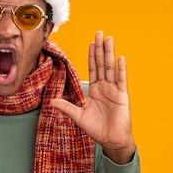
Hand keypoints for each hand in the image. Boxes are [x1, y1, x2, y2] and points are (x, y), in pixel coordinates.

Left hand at [50, 31, 135, 164]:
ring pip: (111, 68)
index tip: (91, 42)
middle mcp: (106, 87)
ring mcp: (115, 90)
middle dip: (100, 48)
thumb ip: (66, 107)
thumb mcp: (78, 116)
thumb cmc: (97, 129)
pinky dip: (121, 69)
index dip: (92, 55)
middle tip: (99, 33)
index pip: (93, 68)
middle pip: (102, 64)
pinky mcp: (122, 96)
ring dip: (110, 53)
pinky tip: (120, 58)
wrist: (111, 140)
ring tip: (109, 39)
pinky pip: (121, 80)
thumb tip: (51, 101)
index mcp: (95, 90)